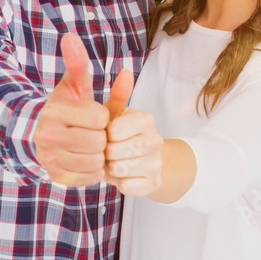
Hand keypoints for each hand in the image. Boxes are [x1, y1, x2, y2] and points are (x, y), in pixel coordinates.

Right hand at [34, 33, 108, 186]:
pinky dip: (93, 170)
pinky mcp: (56, 177)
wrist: (39, 136)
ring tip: (90, 145)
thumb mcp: (72, 85)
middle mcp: (48, 135)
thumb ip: (78, 64)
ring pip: (95, 161)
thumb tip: (71, 36)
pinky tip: (86, 159)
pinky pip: (90, 177)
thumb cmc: (65, 108)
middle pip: (98, 141)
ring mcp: (50, 159)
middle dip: (102, 136)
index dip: (102, 116)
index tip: (93, 115)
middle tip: (93, 132)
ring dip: (99, 154)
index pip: (99, 117)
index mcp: (55, 111)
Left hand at [104, 71, 162, 196]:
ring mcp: (157, 162)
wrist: (144, 160)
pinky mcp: (155, 183)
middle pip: (115, 152)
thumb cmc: (121, 134)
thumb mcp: (116, 114)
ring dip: (111, 169)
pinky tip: (123, 176)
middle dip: (106, 154)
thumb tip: (126, 72)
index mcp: (146, 119)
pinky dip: (119, 183)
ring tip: (114, 162)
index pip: (112, 132)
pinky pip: (126, 187)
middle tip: (109, 152)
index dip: (103, 136)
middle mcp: (156, 140)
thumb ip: (117, 95)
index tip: (106, 135)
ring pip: (120, 170)